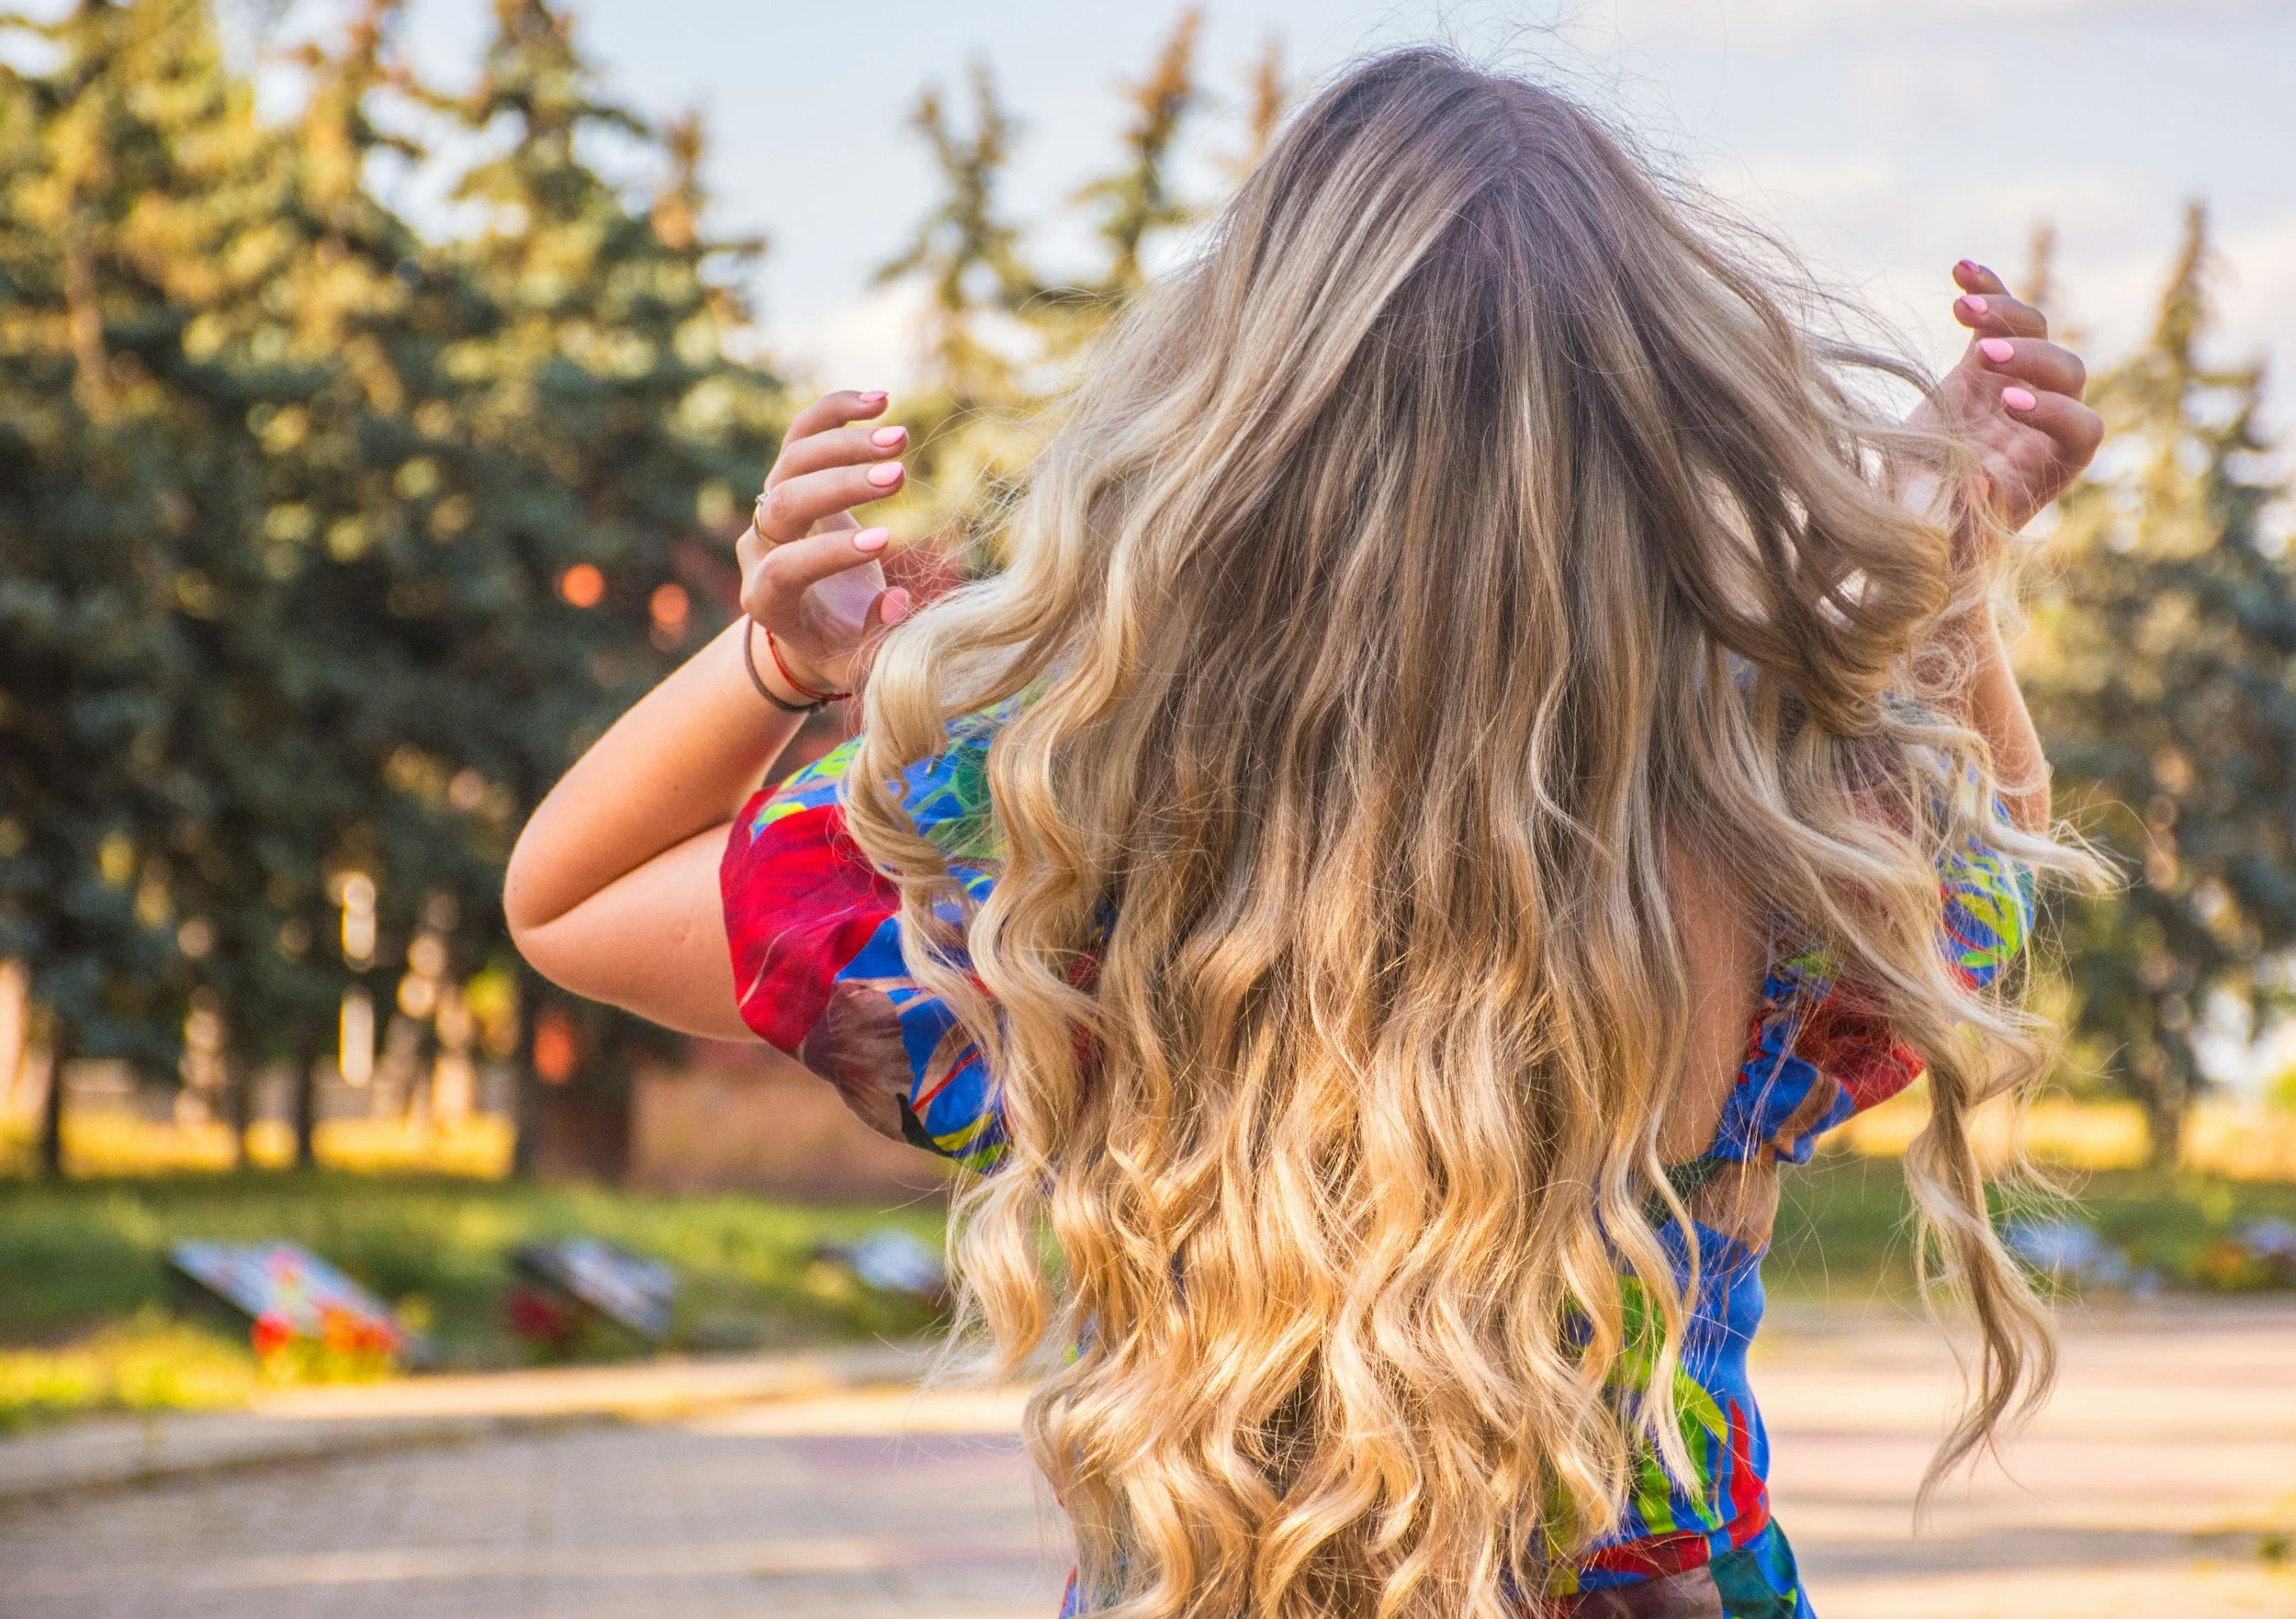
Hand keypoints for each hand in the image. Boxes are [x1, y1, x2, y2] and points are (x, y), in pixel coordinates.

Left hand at [736, 390, 913, 695]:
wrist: (813, 623)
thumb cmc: (840, 648)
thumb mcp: (859, 663)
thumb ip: (877, 639)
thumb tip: (896, 600)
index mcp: (767, 599)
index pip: (785, 567)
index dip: (830, 553)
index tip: (886, 541)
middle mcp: (759, 546)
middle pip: (784, 500)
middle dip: (840, 485)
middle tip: (899, 476)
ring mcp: (772, 506)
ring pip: (793, 459)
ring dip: (845, 443)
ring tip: (900, 438)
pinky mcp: (792, 477)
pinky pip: (803, 433)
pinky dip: (837, 412)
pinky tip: (881, 400)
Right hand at [1912, 260, 2103, 542]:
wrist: (1909, 510)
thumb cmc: (1933, 535)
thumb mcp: (1944, 535)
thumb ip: (1965, 516)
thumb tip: (1982, 479)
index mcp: (2052, 463)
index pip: (2082, 425)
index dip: (2054, 411)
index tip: (2007, 405)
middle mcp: (2045, 419)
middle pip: (2067, 371)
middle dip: (2030, 359)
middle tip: (1985, 357)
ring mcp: (2014, 384)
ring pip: (2036, 334)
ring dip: (2006, 315)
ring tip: (1962, 309)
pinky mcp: (1981, 366)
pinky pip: (1996, 318)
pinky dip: (1986, 291)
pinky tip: (1960, 269)